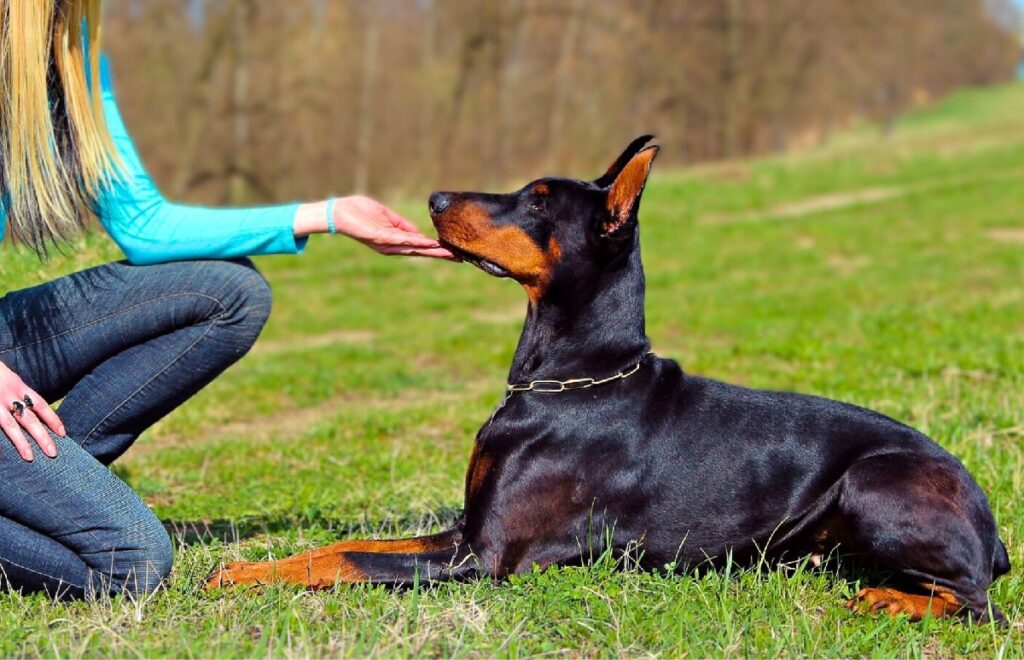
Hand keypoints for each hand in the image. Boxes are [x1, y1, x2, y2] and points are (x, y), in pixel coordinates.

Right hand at [0, 361, 61, 460]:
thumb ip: (17, 391)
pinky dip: (0, 442)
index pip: (40, 404)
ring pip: (9, 425)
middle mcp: (7, 393)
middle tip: (53, 453)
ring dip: (21, 442)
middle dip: (42, 436)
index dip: (52, 418)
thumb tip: (29, 407)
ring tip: (30, 457)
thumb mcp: (7, 377)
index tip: (63, 433)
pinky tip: (3, 455)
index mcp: (16, 384)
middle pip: (29, 418)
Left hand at [332, 196, 456, 258]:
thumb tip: (418, 233)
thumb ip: (401, 224)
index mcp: (394, 241)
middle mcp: (392, 246)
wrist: (338, 212)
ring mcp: (386, 243)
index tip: (453, 252)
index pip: (419, 247)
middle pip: (420, 252)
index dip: (435, 249)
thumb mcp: (385, 216)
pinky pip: (401, 240)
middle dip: (439, 254)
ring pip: (414, 249)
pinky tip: (428, 242)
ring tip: (449, 253)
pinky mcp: (380, 237)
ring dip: (432, 251)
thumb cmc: (359, 211)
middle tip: (459, 258)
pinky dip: (416, 242)